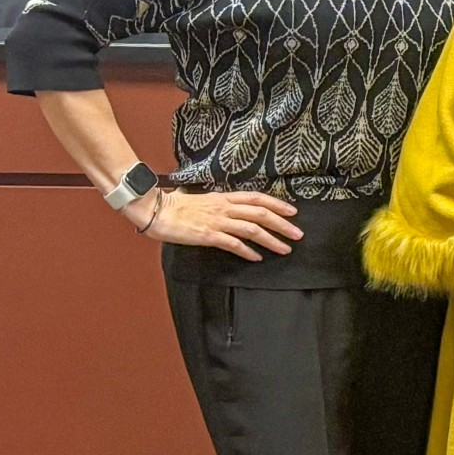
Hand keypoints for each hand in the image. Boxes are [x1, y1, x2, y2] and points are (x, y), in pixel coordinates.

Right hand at [139, 189, 301, 261]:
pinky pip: (233, 244)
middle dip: (282, 224)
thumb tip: (228, 206)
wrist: (155, 211)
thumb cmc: (175, 205)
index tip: (292, 211)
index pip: (257, 198)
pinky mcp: (208, 235)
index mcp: (223, 197)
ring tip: (285, 248)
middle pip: (260, 214)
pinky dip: (248, 251)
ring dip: (272, 240)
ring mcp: (217, 221)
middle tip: (298, 234)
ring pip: (252, 229)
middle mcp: (224, 207)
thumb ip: (218, 203)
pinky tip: (258, 258)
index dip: (277, 204)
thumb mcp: (202, 199)